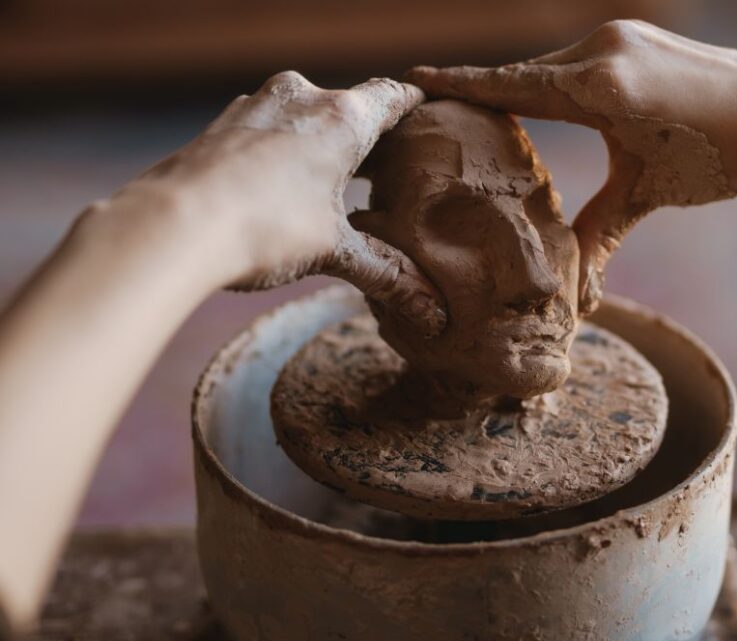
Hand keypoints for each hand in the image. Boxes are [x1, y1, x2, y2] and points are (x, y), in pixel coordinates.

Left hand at [110, 71, 444, 335]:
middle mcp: (300, 99)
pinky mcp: (221, 126)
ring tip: (335, 180)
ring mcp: (255, 107)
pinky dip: (283, 151)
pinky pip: (267, 130)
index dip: (413, 105)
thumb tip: (431, 313)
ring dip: (321, 143)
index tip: (427, 111)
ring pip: (304, 117)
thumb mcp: (334, 252)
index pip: (392, 97)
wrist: (171, 225)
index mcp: (342, 119)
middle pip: (349, 107)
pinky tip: (281, 186)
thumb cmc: (263, 228)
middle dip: (369, 136)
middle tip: (389, 164)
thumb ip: (384, 272)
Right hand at [408, 20, 736, 311]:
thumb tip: (575, 296)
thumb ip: (597, 232)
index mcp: (599, 86)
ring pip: (557, 66)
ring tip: (496, 114)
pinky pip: (584, 59)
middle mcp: (605, 50)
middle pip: (529, 75)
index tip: (415, 76)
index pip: (512, 85)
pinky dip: (562, 81)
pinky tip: (556, 101)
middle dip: (490, 93)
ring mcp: (625, 38)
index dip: (461, 84)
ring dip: (529, 90)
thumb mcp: (647, 194)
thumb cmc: (720, 157)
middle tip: (448, 110)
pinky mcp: (642, 39)